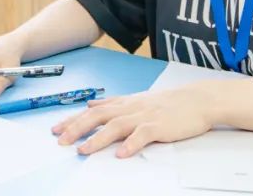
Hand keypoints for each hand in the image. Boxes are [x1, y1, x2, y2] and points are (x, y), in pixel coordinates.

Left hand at [51, 84, 216, 157]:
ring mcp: (144, 116)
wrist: (197, 100)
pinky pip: (142, 135)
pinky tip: (121, 154)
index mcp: (123, 103)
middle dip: (77, 128)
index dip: (72, 120)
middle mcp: (129, 108)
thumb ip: (113, 104)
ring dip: (98, 139)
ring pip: (116, 126)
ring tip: (83, 150)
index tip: (55, 129)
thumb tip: (91, 104)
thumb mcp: (136, 99)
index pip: (91, 111)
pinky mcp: (159, 126)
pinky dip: (131, 145)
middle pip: (97, 117)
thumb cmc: (167, 103)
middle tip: (60, 141)